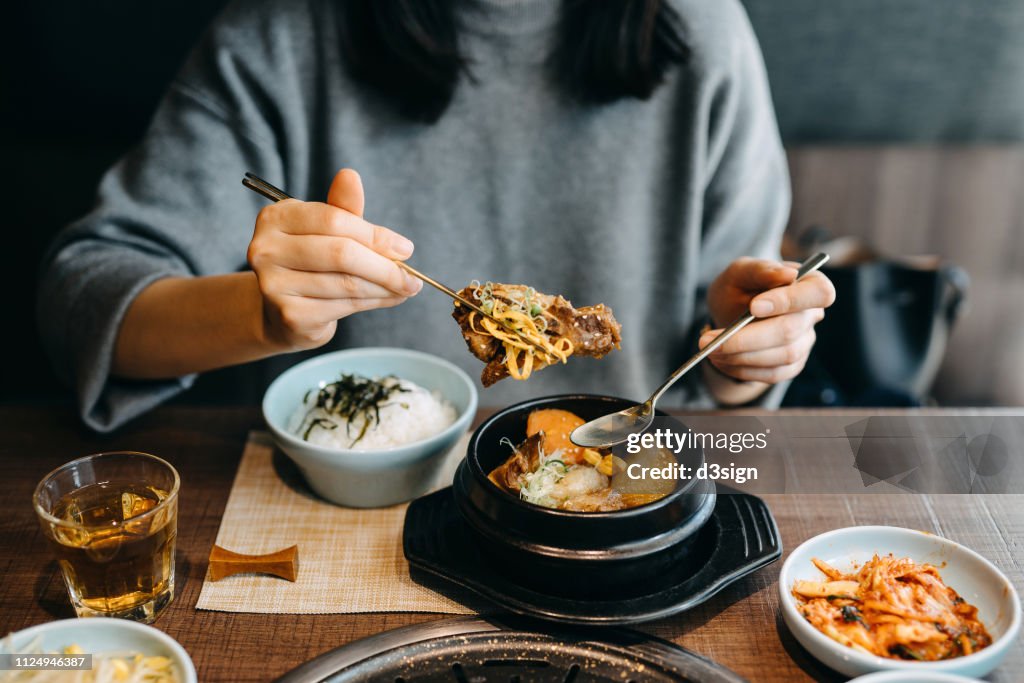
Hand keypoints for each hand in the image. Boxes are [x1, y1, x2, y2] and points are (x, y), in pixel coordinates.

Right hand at [247, 168, 421, 350]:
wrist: (285, 312)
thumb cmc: (312, 263)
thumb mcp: (326, 231)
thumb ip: (343, 208)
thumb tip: (351, 176)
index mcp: (277, 217)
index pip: (334, 220)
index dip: (376, 235)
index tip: (406, 248)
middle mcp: (267, 249)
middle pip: (341, 254)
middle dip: (385, 266)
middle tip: (412, 276)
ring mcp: (274, 284)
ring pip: (347, 283)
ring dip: (385, 287)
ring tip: (405, 288)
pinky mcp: (289, 315)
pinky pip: (344, 306)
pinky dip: (374, 303)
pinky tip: (389, 299)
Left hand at [700, 257, 835, 383]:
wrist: (730, 314)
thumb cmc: (739, 287)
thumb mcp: (740, 272)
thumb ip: (760, 270)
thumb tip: (788, 274)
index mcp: (809, 283)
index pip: (819, 293)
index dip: (789, 301)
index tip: (754, 307)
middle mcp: (812, 315)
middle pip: (791, 330)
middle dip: (747, 338)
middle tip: (709, 340)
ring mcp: (805, 342)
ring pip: (782, 356)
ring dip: (740, 355)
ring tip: (710, 349)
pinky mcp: (792, 365)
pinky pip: (773, 374)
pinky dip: (743, 369)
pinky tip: (722, 359)